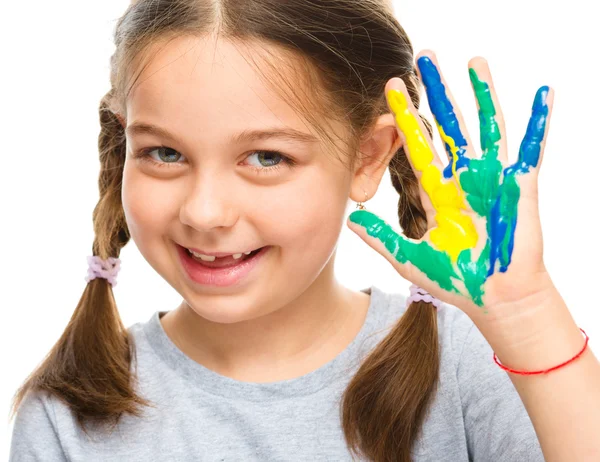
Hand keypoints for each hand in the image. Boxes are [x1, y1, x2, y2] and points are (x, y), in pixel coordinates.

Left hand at [348, 50, 555, 321]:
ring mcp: (493, 179)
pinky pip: (531, 148)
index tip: (390, 89)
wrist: (494, 299)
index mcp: (437, 192)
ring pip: (485, 127)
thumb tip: (350, 219)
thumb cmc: (456, 280)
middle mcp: (463, 178)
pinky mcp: (520, 186)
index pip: (418, 146)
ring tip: (474, 60)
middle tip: (425, 58)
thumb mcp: (409, 258)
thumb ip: (380, 237)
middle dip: (437, 92)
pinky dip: (539, 121)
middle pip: (449, 126)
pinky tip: (543, 92)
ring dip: (481, 94)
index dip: (405, 117)